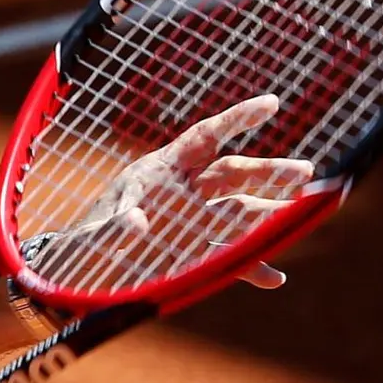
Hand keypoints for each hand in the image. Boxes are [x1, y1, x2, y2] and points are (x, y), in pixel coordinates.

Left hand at [41, 94, 315, 291]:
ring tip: (301, 211)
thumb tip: (137, 224)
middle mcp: (183, 192)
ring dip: (269, 213)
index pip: (204, 137)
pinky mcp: (193, 254)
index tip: (271, 104)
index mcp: (160, 171)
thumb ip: (115, 225)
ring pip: (239, 211)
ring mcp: (192, 222)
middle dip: (268, 172)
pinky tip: (274, 279)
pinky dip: (250, 267)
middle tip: (305, 173)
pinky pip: (228, 258)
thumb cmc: (83, 242)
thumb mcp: (96, 231)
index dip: (237, 120)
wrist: (78, 271)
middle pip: (233, 174)